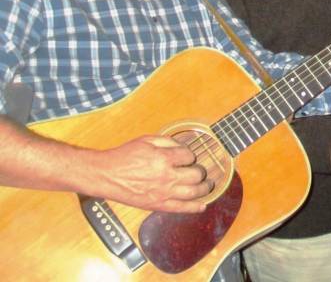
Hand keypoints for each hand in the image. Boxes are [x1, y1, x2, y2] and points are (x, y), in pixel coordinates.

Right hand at [92, 135, 212, 212]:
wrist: (106, 175)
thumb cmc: (124, 156)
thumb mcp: (146, 140)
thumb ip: (167, 141)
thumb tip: (183, 146)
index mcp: (163, 158)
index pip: (189, 156)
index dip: (190, 155)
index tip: (187, 157)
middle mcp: (166, 176)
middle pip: (195, 175)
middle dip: (200, 171)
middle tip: (199, 170)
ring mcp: (163, 193)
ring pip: (193, 192)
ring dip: (204, 188)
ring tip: (207, 185)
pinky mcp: (157, 205)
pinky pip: (180, 208)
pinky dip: (194, 207)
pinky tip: (202, 205)